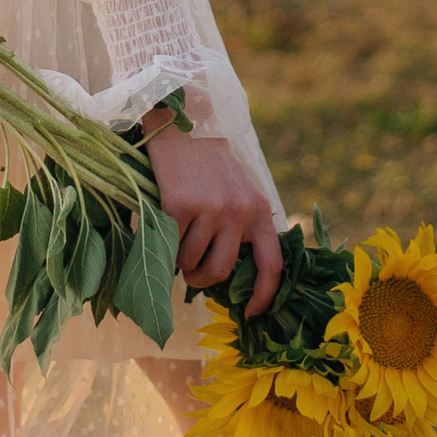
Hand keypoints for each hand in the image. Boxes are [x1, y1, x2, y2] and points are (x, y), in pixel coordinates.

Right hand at [143, 123, 283, 317]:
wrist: (183, 122)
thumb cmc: (209, 165)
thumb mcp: (239, 192)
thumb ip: (242, 227)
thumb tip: (231, 278)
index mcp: (260, 211)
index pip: (273, 265)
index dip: (264, 296)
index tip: (249, 314)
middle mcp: (240, 212)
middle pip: (221, 272)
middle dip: (202, 280)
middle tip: (191, 271)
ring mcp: (211, 209)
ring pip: (191, 263)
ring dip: (179, 259)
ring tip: (176, 234)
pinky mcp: (181, 206)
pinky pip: (170, 247)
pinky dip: (164, 243)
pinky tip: (164, 219)